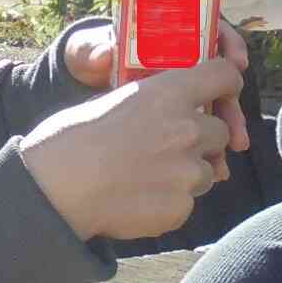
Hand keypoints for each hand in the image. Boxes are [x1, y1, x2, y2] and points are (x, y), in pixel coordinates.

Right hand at [22, 55, 251, 240]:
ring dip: (187, 174)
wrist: (56, 190)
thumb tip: (169, 112)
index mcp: (168, 93)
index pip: (224, 75)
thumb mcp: (112, 101)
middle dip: (203, 139)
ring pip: (208, 171)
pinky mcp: (180, 207)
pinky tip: (138, 199)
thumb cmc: (70, 141)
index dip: (225, 83)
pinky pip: (187, 203)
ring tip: (147, 177)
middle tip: (169, 147)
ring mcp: (187, 171)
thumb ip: (152, 104)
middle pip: (222, 131)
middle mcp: (187, 129)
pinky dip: (170, 202)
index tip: (220, 92)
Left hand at [64, 18, 252, 152]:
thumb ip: (91, 52)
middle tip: (237, 117)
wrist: (83, 92)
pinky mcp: (182, 119)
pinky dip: (214, 148)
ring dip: (229, 127)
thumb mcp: (88, 53)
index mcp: (170, 36)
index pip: (212, 30)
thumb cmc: (91, 62)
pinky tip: (217, 165)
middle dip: (233, 99)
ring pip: (218, 108)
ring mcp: (186, 93)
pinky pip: (204, 132)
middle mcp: (186, 62)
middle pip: (222, 78)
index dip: (230, 44)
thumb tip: (102, 55)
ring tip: (235, 146)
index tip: (236, 62)